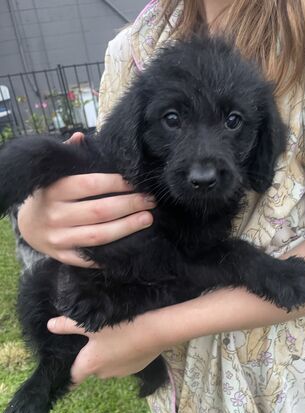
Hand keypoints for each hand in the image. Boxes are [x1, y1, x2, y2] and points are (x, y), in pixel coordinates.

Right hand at [17, 132, 154, 266]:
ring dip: (127, 227)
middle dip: (130, 205)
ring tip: (147, 219)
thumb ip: (69, 156)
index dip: (117, 183)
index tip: (136, 182)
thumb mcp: (54, 175)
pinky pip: (91, 257)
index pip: (91, 184)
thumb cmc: (50, 196)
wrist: (28, 226)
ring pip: (99, 236)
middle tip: (150, 200)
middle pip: (100, 211)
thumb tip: (81, 137)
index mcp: (54, 190)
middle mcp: (54, 215)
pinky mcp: (63, 256)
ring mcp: (58, 238)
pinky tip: (131, 244)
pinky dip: (111, 253)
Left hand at [47, 315, 163, 383]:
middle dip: (91, 358)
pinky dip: (123, 354)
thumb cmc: (120, 326)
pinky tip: (128, 339)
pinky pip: (124, 363)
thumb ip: (68, 325)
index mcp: (90, 365)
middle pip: (91, 369)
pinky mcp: (137, 368)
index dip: (68, 374)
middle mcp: (104, 374)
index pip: (73, 377)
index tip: (66, 369)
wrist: (156, 330)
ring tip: (113, 336)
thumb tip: (50, 326)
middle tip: (93, 338)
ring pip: (108, 366)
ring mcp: (122, 373)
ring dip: (108, 356)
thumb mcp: (91, 324)